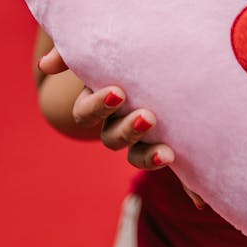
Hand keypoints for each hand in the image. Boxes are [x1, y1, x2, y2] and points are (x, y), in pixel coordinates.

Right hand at [37, 44, 205, 207]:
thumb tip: (47, 64)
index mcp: (99, 100)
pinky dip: (188, 186)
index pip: (88, 111)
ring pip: (140, 156)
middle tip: (148, 117)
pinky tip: (199, 201)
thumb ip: (77, 51)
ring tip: (168, 152)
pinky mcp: (170, 145)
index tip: (117, 92)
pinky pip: (177, 172)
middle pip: (114, 137)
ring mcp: (143, 137)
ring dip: (150, 157)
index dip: (99, 105)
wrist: (156, 55)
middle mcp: (117, 123)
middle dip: (129, 130)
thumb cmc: (126, 48)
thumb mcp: (106, 46)